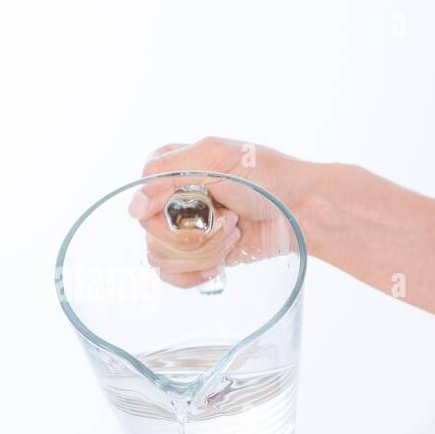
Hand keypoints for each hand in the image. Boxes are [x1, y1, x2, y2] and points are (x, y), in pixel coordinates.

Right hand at [128, 137, 317, 288]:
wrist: (300, 210)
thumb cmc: (265, 176)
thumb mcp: (217, 157)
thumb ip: (169, 173)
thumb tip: (134, 209)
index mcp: (167, 170)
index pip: (142, 199)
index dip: (173, 211)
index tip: (208, 205)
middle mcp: (169, 201)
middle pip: (151, 233)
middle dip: (196, 234)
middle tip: (229, 220)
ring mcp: (182, 231)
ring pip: (161, 257)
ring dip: (205, 251)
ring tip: (232, 235)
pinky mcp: (197, 257)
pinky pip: (170, 276)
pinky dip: (193, 275)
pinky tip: (216, 266)